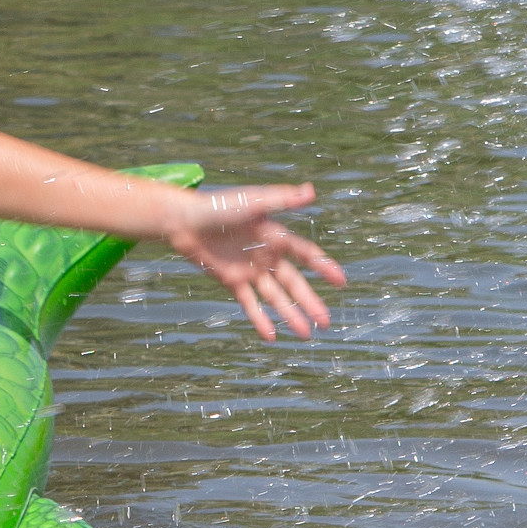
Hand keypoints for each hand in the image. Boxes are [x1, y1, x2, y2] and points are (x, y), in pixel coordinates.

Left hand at [164, 183, 346, 340]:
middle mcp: (267, 256)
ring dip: (290, 315)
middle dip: (310, 302)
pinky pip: (249, 303)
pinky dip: (260, 319)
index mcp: (276, 236)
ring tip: (305, 335)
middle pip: (294, 283)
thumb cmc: (219, 205)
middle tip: (326, 322)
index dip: (324, 267)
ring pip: (275, 297)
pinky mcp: (232, 281)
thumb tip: (312, 191)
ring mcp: (250, 271)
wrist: (185, 221)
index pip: (306, 255)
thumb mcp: (254, 202)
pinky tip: (271, 336)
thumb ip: (283, 199)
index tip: (341, 281)